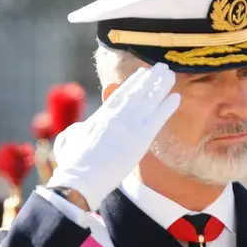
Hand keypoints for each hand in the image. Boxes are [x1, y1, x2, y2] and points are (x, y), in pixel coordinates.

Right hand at [47, 64, 179, 209]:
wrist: (81, 178)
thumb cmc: (72, 164)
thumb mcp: (69, 140)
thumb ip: (78, 130)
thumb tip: (83, 128)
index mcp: (100, 117)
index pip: (120, 95)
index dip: (133, 83)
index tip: (143, 73)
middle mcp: (116, 117)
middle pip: (137, 93)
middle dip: (150, 79)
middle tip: (162, 67)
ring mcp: (128, 126)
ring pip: (148, 101)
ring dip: (161, 86)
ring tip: (170, 74)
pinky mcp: (140, 139)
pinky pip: (157, 119)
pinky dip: (167, 107)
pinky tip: (177, 97)